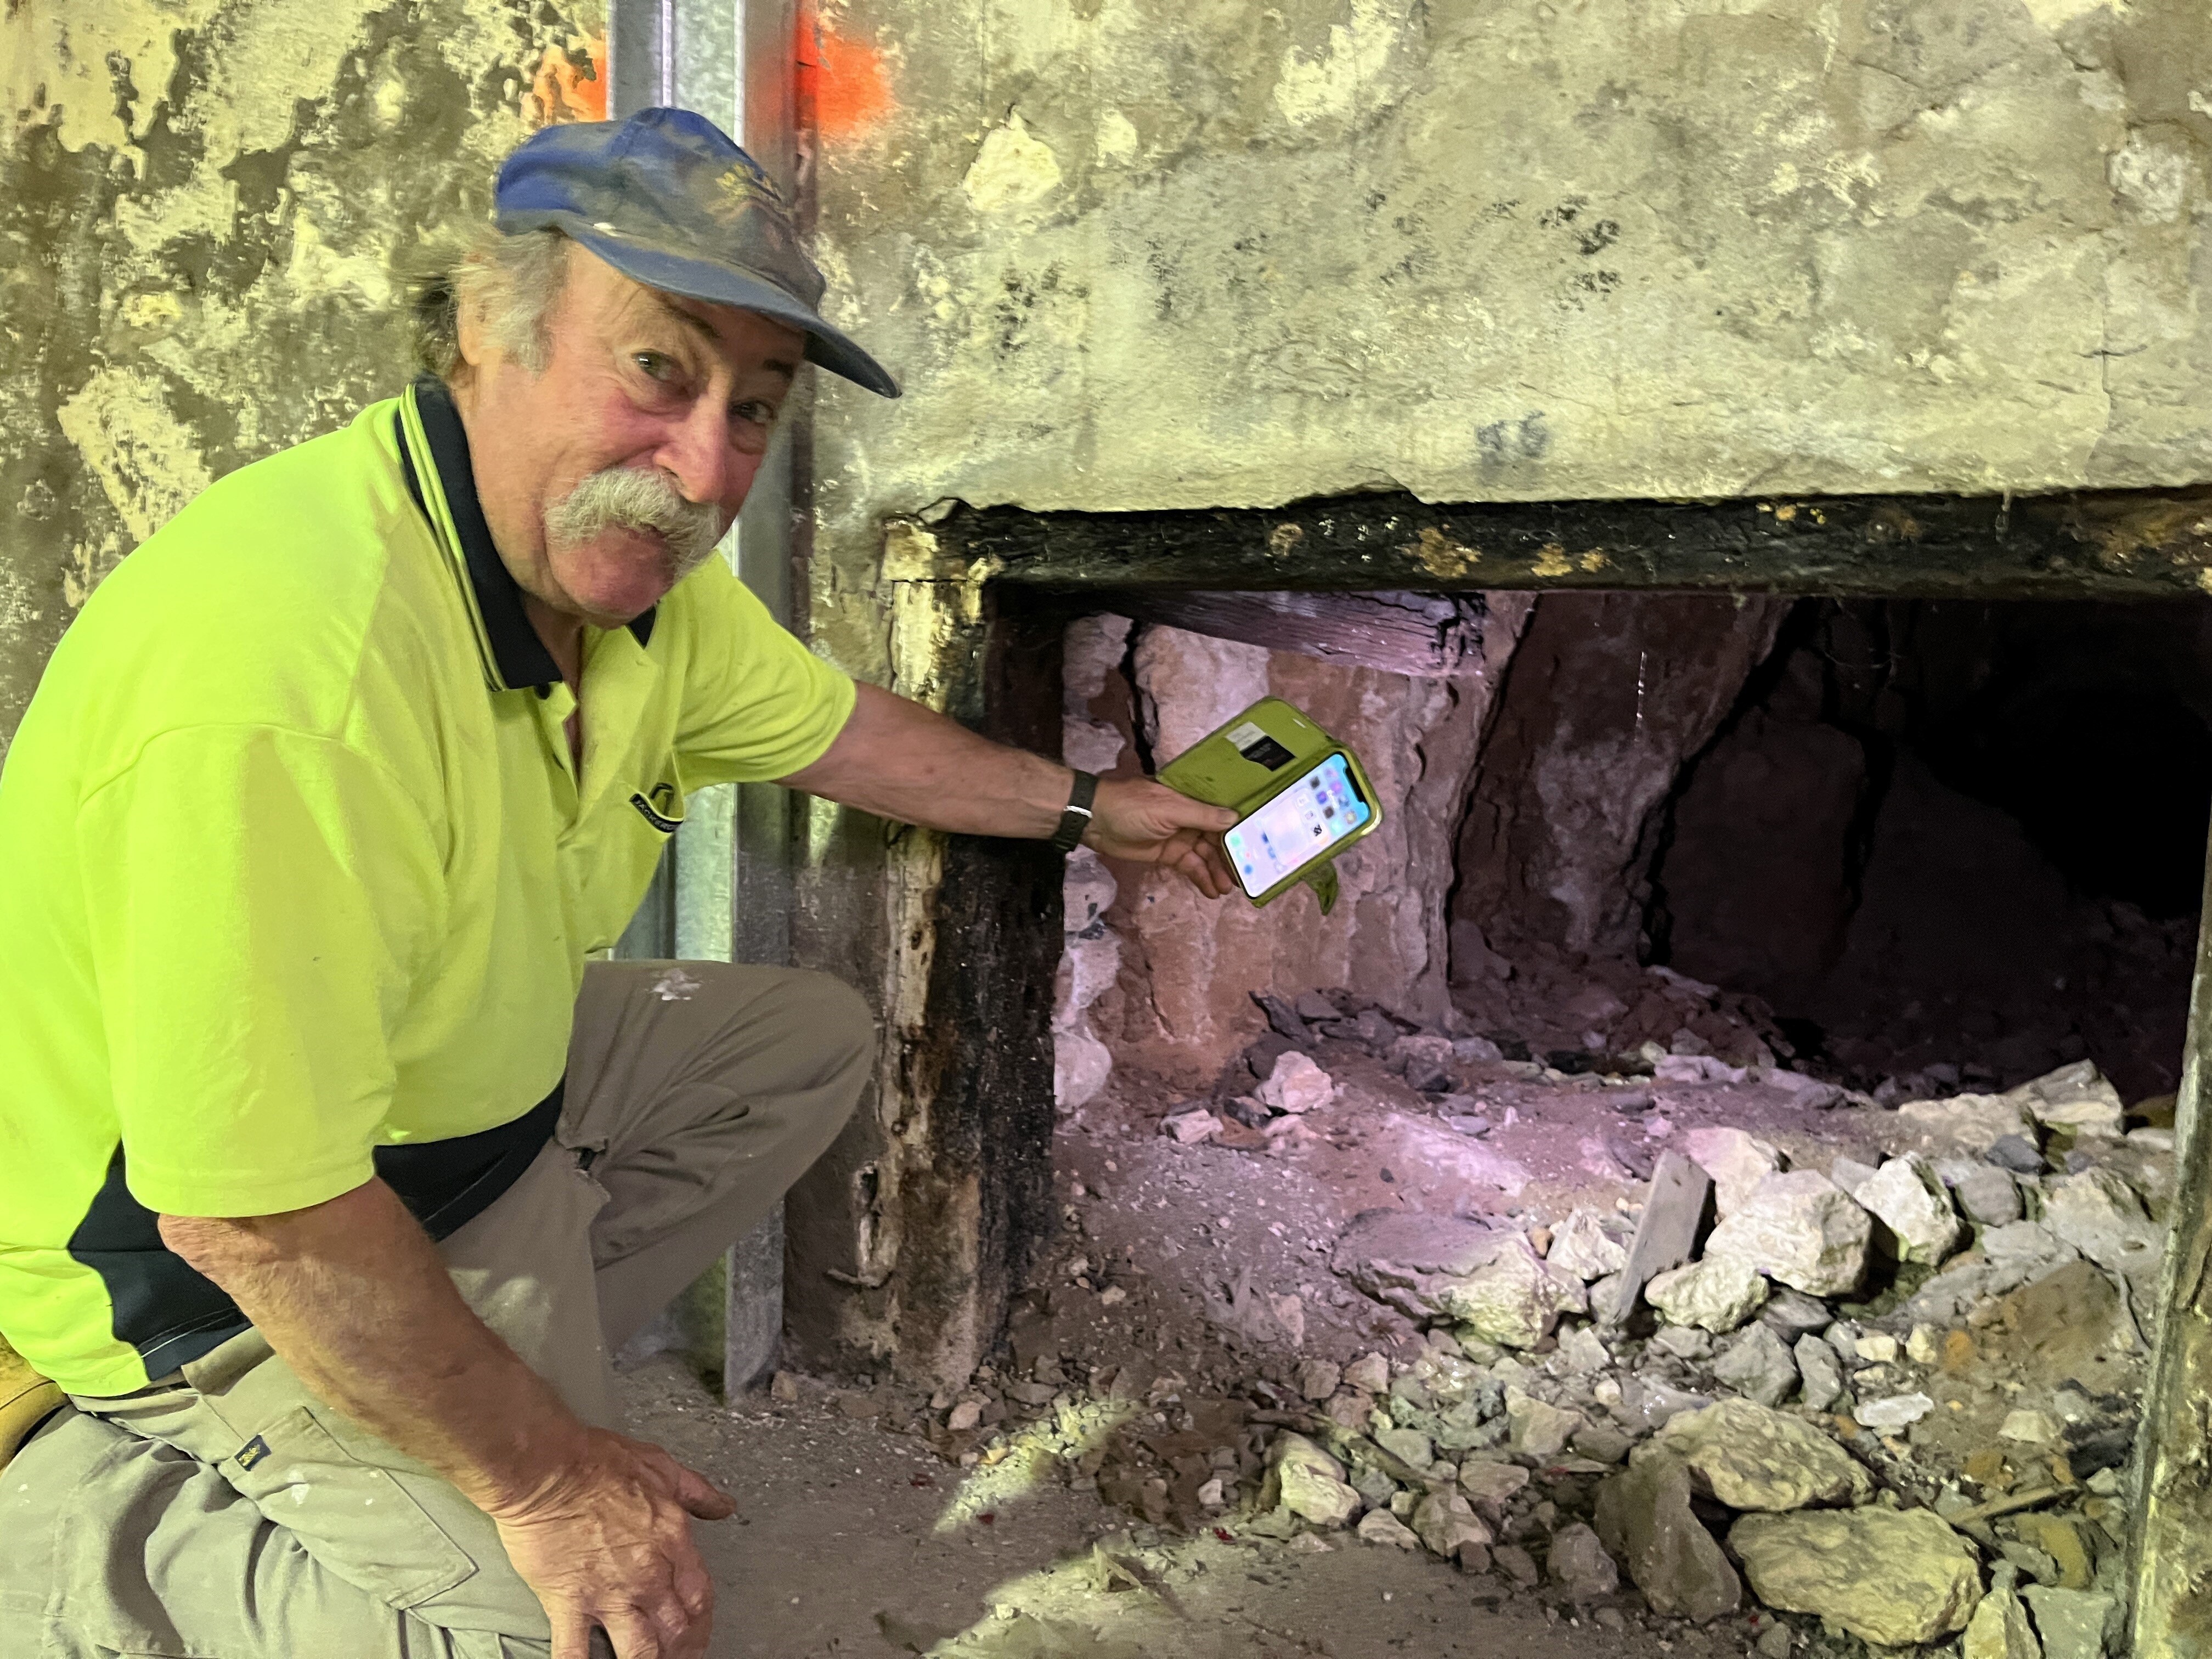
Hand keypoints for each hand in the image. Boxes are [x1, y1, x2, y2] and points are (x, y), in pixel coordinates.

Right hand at [489, 1427, 736, 1658]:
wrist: (547, 1468)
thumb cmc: (596, 1461)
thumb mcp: (661, 1466)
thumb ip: (696, 1491)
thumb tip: (723, 1506)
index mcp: (671, 1538)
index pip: (700, 1593)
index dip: (702, 1618)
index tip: (698, 1627)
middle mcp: (647, 1572)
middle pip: (676, 1628)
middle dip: (681, 1648)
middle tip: (678, 1655)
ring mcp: (609, 1592)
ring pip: (640, 1650)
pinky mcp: (569, 1603)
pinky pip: (576, 1653)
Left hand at [1084, 778, 1239, 898]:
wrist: (1094, 821)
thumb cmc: (1131, 806)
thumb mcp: (1168, 809)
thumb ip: (1202, 816)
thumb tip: (1235, 818)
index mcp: (1192, 798)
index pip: (1223, 814)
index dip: (1240, 830)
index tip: (1258, 845)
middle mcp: (1190, 816)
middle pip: (1218, 838)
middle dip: (1231, 857)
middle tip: (1245, 876)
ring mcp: (1180, 836)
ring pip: (1206, 855)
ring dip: (1217, 871)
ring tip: (1228, 888)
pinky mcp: (1168, 853)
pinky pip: (1190, 866)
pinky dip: (1201, 878)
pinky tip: (1212, 891)